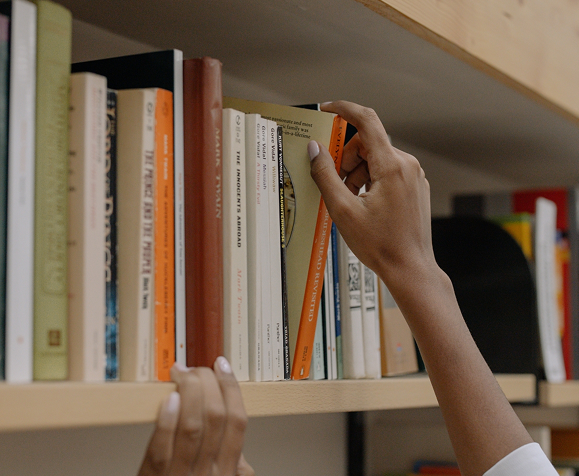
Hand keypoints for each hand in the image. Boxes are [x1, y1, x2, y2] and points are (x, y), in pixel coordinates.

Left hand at [138, 357, 253, 475]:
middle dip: (208, 384)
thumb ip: (232, 461)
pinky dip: (167, 420)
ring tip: (183, 375)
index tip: (223, 366)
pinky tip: (169, 399)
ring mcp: (182, 475)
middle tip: (198, 369)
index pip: (237, 421)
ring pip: (192, 426)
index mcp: (228, 470)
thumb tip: (237, 428)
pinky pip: (162, 447)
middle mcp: (210, 472)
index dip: (232, 388)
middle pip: (216, 417)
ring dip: (189, 394)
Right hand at [308, 101, 437, 297]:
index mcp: (392, 166)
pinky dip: (371, 181)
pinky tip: (363, 204)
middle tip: (335, 184)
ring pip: (377, 159)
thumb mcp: (343, 210)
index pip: (367, 121)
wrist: (410, 268)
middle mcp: (407, 165)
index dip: (344, 110)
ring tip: (349, 201)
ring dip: (357, 173)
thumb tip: (314, 149)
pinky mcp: (415, 187)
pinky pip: (388, 172)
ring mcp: (414, 177)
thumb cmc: (380, 244)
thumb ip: (325, 175)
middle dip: (347, 159)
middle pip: (368, 144)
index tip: (327, 110)